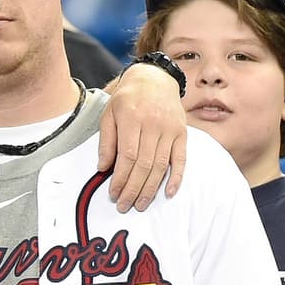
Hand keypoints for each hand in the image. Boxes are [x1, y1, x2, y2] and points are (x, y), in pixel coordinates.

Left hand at [98, 64, 185, 211]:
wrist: (154, 79)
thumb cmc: (127, 99)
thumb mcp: (109, 114)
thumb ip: (106, 141)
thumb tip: (102, 168)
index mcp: (132, 118)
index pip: (127, 156)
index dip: (120, 178)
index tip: (113, 193)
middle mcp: (153, 124)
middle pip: (144, 164)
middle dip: (133, 188)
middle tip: (124, 205)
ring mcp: (170, 129)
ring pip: (161, 165)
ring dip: (150, 188)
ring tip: (140, 204)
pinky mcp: (182, 133)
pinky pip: (181, 159)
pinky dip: (176, 178)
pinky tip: (168, 193)